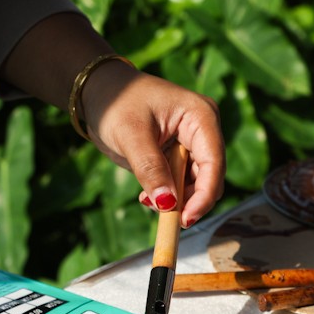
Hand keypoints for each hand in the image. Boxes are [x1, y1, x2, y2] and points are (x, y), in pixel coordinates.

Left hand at [81, 61, 224, 227]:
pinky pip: (181, 185)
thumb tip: (168, 204)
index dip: (204, 195)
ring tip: (147, 200)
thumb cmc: (116, 102)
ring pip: (196, 185)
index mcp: (201, 116)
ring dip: (176, 200)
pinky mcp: (178, 156)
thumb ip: (150, 169)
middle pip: (209, 177)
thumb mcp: (130, 135)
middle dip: (189, 200)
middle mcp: (203, 131)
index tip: (185, 219)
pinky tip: (147, 196)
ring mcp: (191, 144)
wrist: (99, 93)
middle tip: (162, 214)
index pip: (214, 163)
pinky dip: (168, 196)